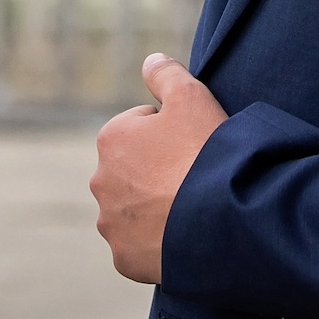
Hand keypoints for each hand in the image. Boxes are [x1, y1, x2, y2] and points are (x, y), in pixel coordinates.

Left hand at [91, 54, 227, 283]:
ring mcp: (111, 224)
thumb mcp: (191, 96)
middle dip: (157, 170)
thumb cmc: (204, 152)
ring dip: (154, 207)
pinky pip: (139, 245)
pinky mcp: (124, 258)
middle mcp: (100, 181)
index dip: (174, 132)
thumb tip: (149, 60)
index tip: (193, 144)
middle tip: (193, 175)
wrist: (218, 216)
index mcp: (111, 138)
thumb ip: (165, 73)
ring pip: (134, 209)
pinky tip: (181, 233)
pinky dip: (156, 240)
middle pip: (134, 170)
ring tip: (190, 206)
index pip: (143, 127)